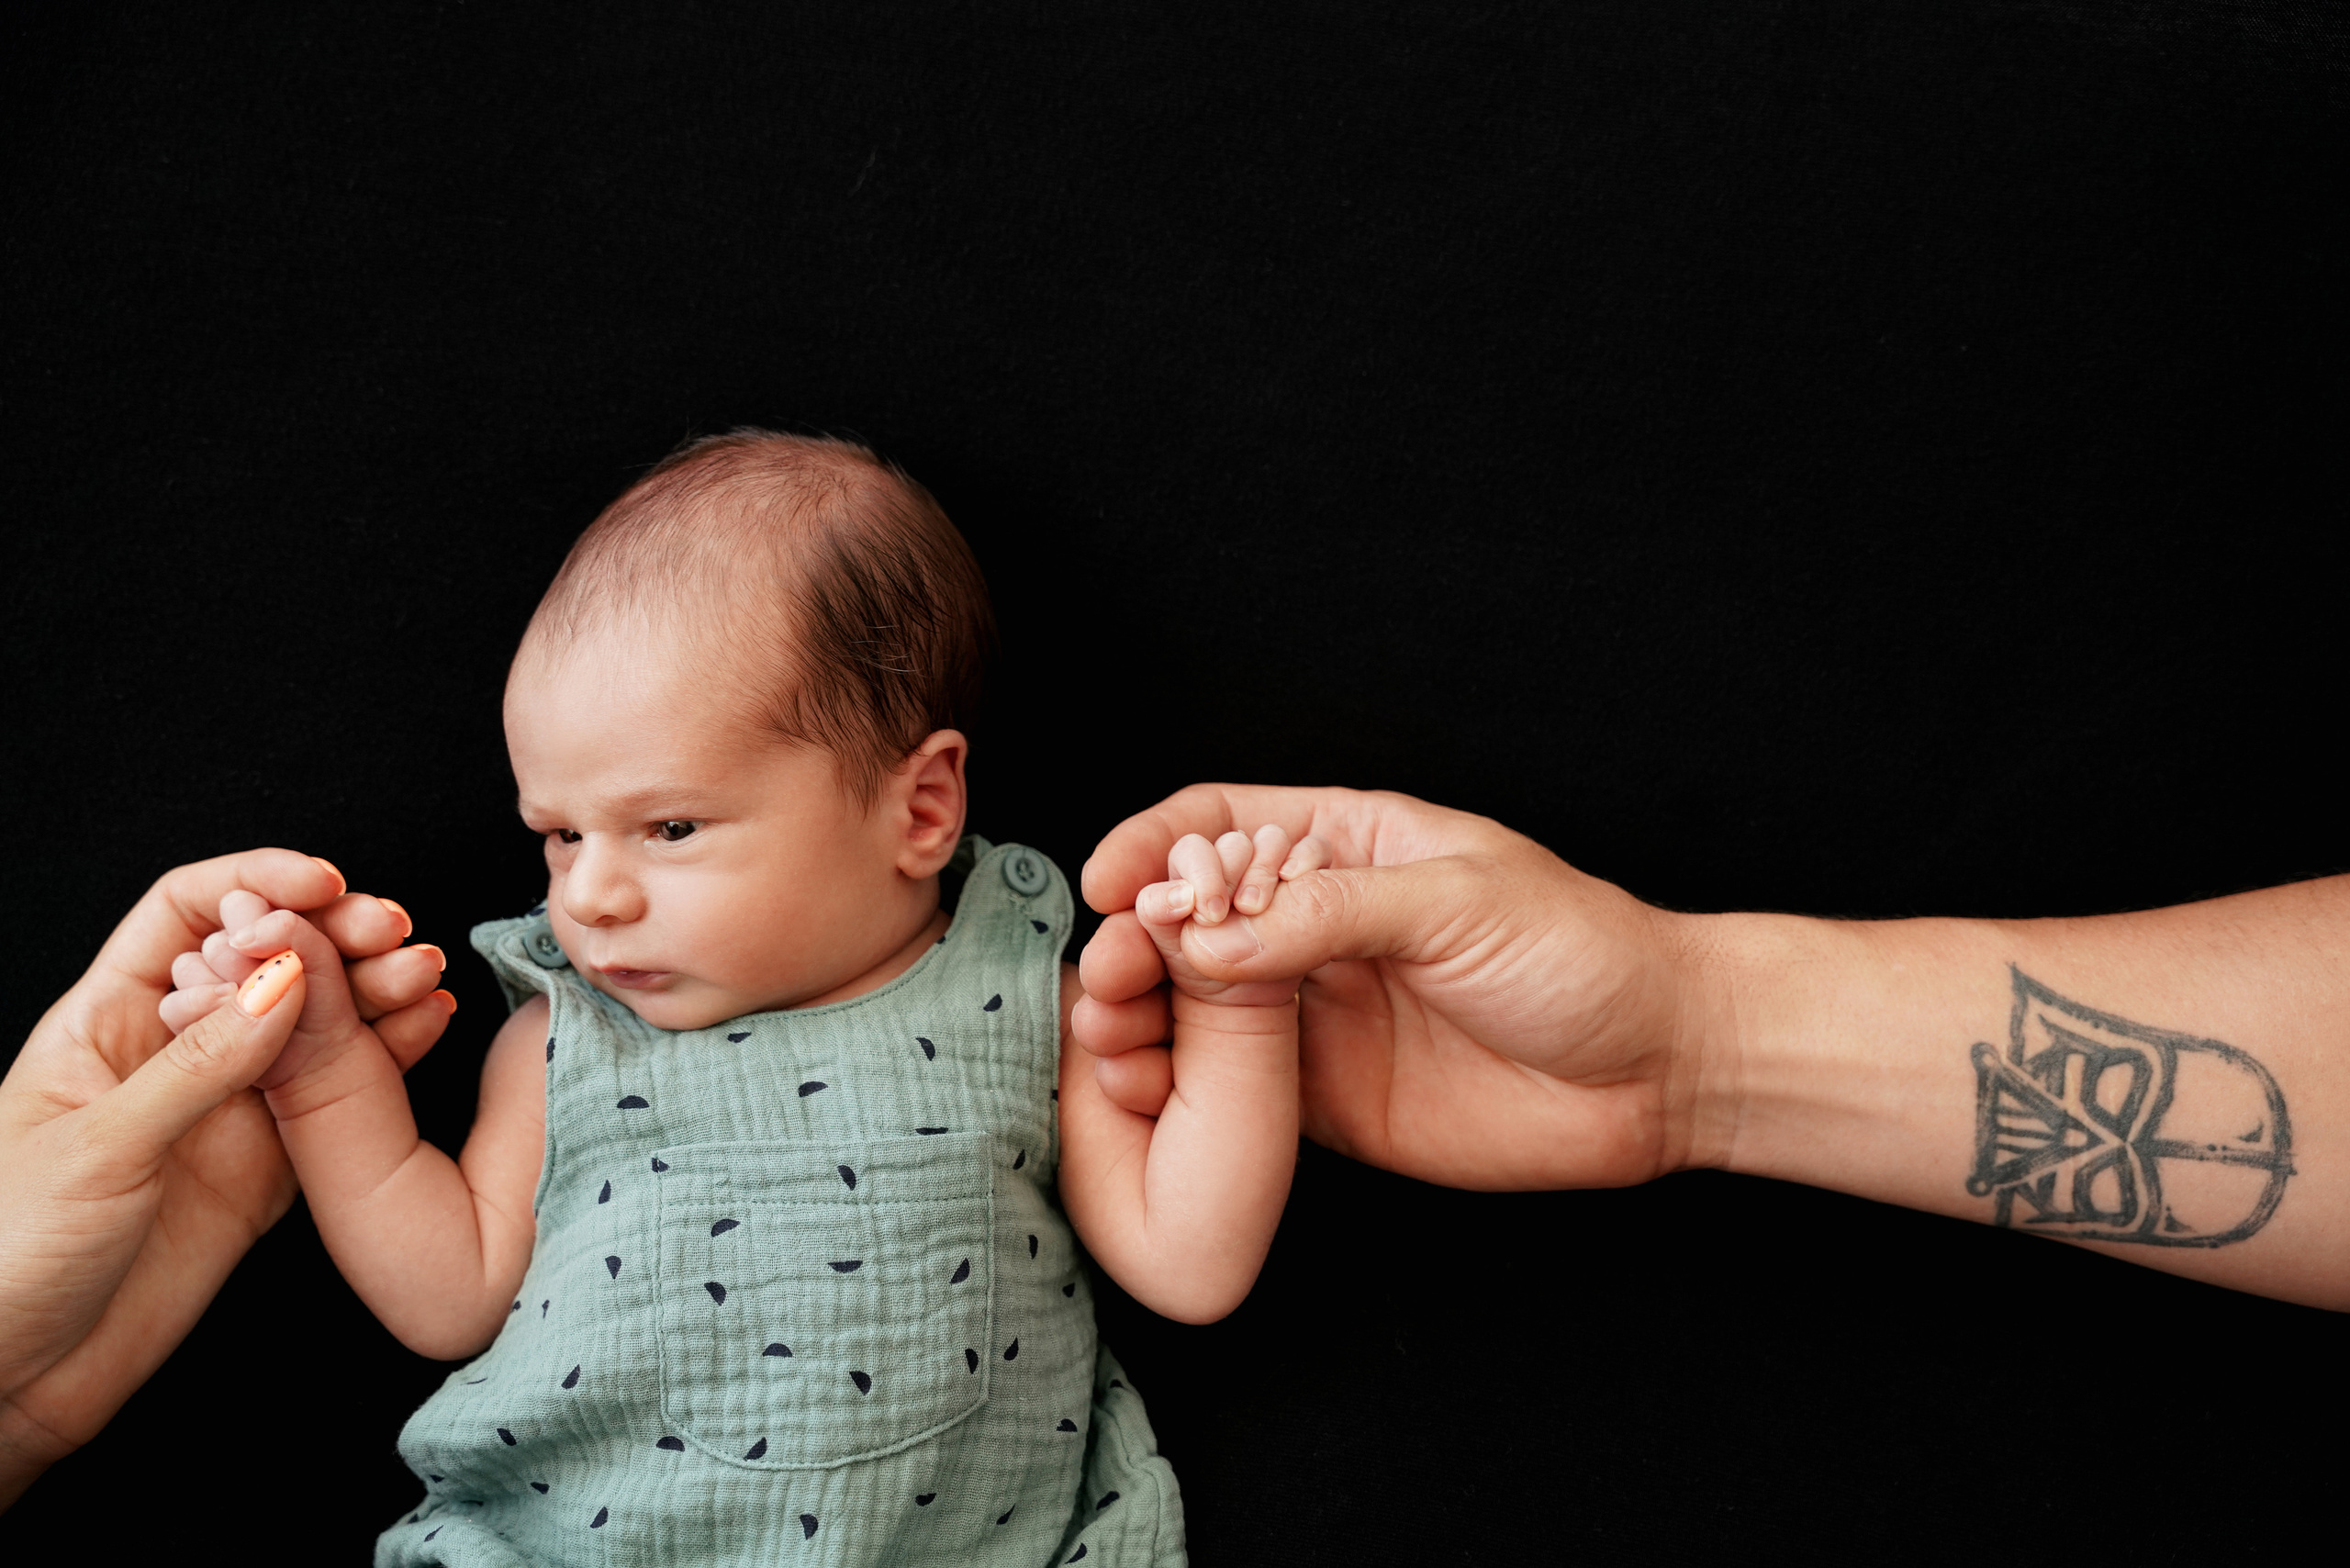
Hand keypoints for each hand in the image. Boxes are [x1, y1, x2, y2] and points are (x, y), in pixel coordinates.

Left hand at [0, 851, 452, 1507]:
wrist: (15, 1381)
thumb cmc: (10, 1254)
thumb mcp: (98, 1148)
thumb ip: (198, 1065)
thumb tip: (285, 978)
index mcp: (107, 1022)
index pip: (185, 913)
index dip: (255, 885)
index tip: (322, 887)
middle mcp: (174, 1050)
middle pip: (264, 957)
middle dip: (334, 932)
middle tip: (393, 932)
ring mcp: (226, 1107)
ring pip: (313, 1020)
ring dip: (372, 988)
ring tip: (422, 975)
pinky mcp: (268, 1165)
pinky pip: (337, 1094)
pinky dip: (388, 1055)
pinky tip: (428, 1026)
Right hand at [1079, 785, 1711, 1190]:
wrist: (1658, 1069)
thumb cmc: (1582, 953)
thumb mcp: (1459, 902)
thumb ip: (1333, 911)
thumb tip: (1215, 931)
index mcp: (1347, 845)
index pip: (1218, 825)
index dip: (1154, 846)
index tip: (1109, 883)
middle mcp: (1316, 924)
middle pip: (1188, 916)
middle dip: (1134, 936)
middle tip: (1107, 971)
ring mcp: (1313, 1011)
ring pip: (1194, 1002)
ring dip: (1143, 1012)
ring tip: (1111, 1030)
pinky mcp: (1320, 1095)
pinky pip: (1228, 1087)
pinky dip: (1178, 1085)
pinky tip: (1147, 1088)